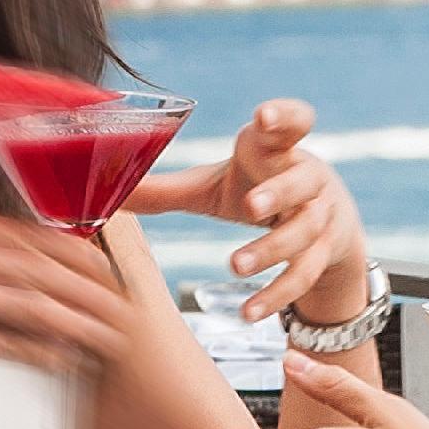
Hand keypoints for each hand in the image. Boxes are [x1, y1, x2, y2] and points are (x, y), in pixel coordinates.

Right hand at [0, 200, 157, 409]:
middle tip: (124, 308)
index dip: (81, 254)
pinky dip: (46, 353)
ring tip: (109, 337)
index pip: (32, 233)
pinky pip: (14, 342)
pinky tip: (69, 360)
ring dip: (79, 324)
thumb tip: (65, 258)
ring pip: (35, 304)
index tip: (113, 272)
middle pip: (40, 267)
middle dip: (90, 290)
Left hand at [131, 95, 371, 322]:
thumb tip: (103, 195)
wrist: (325, 224)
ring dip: (271, 251)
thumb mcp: (213, 187)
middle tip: (252, 206)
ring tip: (234, 266)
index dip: (283, 116)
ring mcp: (321, 217)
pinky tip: (247, 313)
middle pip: (300, 183)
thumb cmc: (257, 192)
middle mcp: (308, 179)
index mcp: (278, 150)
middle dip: (277, 193)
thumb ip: (165, 190)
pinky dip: (276, 296)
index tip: (264, 118)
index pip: (294, 121)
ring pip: (303, 234)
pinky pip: (304, 276)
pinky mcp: (325, 253)